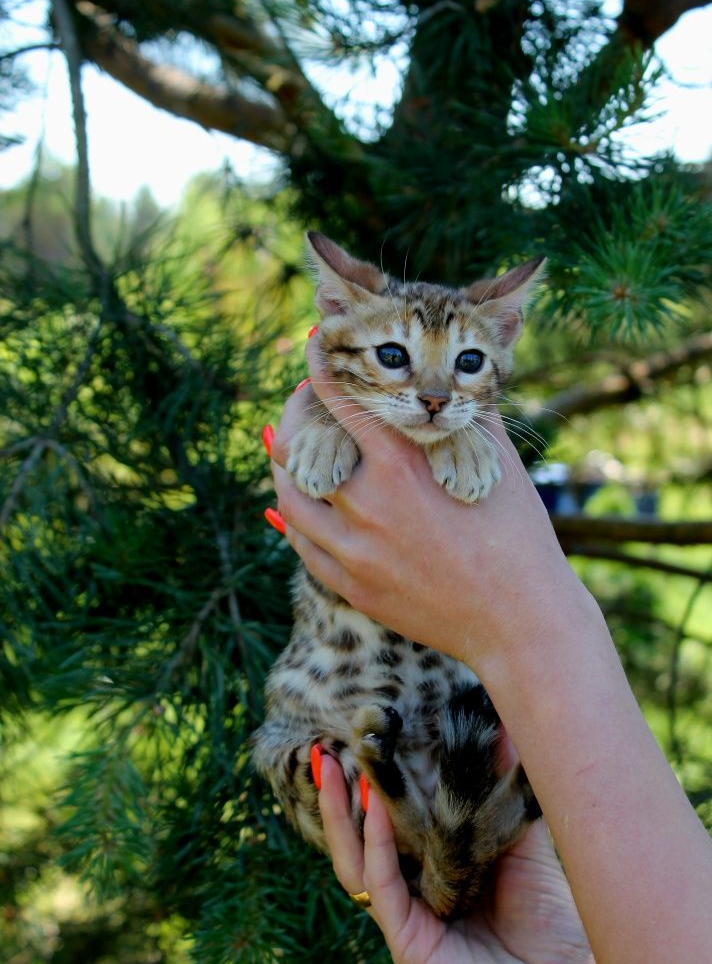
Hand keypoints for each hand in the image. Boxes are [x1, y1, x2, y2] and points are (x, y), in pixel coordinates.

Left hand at [270, 339, 593, 674]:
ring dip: (286, 466)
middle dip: (294, 414)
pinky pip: (302, 544)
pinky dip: (295, 516)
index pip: (340, 399)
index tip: (319, 342)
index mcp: (401, 465)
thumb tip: (447, 378)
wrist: (518, 621)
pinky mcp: (351, 587)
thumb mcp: (496, 462)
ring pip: (290, 497)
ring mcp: (354, 551)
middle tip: (301, 402)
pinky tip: (303, 502)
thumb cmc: (518, 536)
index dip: (322, 363)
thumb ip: (462, 413)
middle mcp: (366, 505)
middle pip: (298, 446)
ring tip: (294, 450)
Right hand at [318, 754, 614, 963]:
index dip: (366, 787)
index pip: (382, 826)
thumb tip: (501, 726)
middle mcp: (409, 895)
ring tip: (331, 770)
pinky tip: (376, 809)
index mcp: (428, 872)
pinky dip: (375, 845)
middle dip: (334, 798)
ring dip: (338, 817)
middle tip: (322, 750)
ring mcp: (404, 921)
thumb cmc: (550, 918)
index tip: (358, 741)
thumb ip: (502, 790)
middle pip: (355, 842)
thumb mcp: (519, 839)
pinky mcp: (409, 945)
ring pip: (353, 864)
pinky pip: (381, 889)